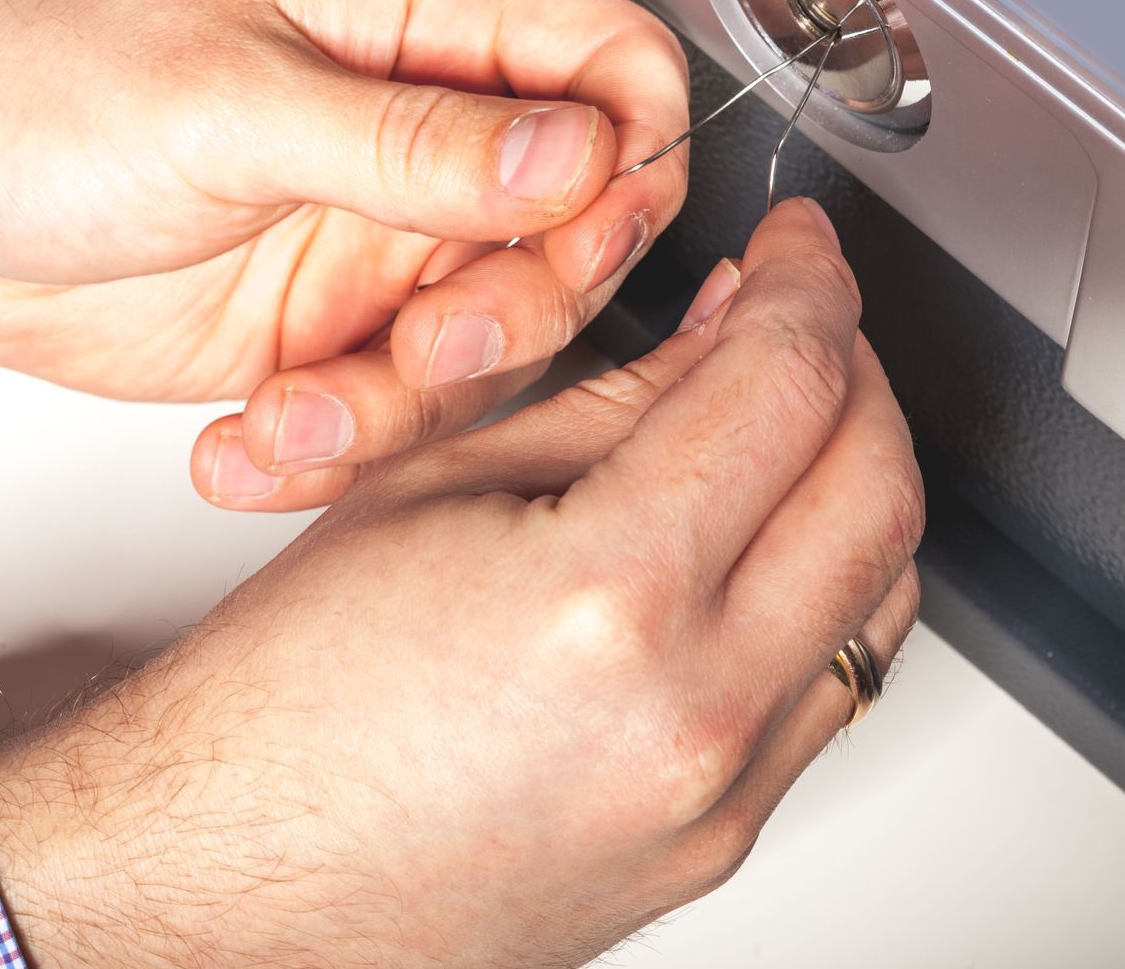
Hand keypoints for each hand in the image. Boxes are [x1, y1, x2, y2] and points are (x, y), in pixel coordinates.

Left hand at [0, 0, 687, 455]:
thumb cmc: (34, 77)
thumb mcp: (227, 98)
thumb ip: (412, 138)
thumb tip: (573, 154)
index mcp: (422, 25)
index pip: (614, 70)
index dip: (632, 156)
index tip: (578, 229)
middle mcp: (424, 140)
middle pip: (581, 234)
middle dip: (520, 309)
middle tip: (428, 337)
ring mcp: (382, 243)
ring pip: (495, 346)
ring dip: (408, 406)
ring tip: (301, 411)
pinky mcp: (327, 332)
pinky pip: (390, 411)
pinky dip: (330, 449)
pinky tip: (249, 446)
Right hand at [0, 201, 924, 968]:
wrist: (238, 876)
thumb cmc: (292, 698)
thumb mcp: (441, 483)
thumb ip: (619, 395)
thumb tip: (732, 327)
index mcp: (607, 599)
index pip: (786, 386)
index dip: (810, 283)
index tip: (799, 248)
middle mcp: (691, 713)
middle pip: (881, 487)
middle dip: (860, 366)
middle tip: (804, 314)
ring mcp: (721, 797)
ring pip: (886, 596)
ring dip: (859, 479)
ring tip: (784, 421)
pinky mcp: (724, 840)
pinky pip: (836, 686)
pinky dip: (827, 588)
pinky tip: (763, 538)